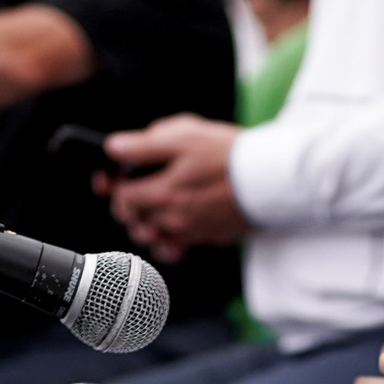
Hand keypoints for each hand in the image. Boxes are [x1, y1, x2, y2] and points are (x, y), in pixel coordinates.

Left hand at [102, 115, 245, 260]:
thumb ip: (142, 145)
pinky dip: (170, 240)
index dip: (115, 185)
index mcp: (162, 193)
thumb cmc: (228, 154)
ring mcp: (192, 232)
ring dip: (149, 222)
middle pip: (135, 219)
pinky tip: (173, 227)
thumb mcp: (182, 136)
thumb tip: (113, 148)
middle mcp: (173, 219)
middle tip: (137, 186)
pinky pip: (179, 246)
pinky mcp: (209, 236)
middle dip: (131, 204)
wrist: (270, 175)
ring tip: (155, 204)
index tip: (117, 177)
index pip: (122, 198)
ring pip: (155, 235)